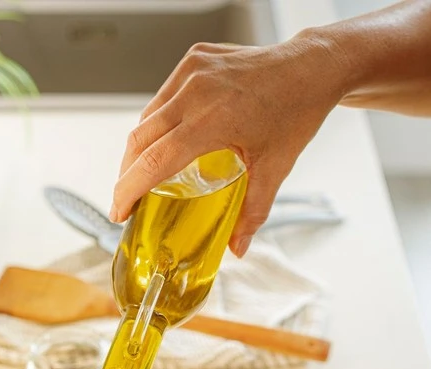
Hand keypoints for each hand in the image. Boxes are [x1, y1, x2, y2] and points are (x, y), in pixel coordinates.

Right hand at [111, 33, 348, 255]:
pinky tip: (167, 139)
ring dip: (141, 146)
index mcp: (212, 120)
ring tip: (144, 173)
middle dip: (127, 173)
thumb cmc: (296, 113)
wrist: (311, 67)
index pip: (154, 161)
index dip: (129, 190)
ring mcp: (192, 70)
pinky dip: (159, 120)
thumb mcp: (276, 168)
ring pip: (148, 116)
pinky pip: (164, 96)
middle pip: (140, 139)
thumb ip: (253, 211)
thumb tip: (237, 248)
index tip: (119, 212)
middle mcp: (195, 91)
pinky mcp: (194, 58)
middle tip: (128, 199)